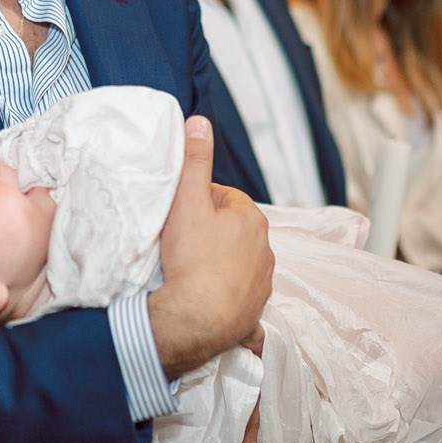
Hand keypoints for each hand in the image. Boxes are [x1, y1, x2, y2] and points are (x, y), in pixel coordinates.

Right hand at [149, 116, 273, 373]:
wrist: (194, 320)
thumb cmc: (191, 259)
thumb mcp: (186, 201)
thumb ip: (194, 160)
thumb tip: (200, 122)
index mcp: (251, 219)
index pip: (224, 198)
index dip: (197, 202)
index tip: (176, 214)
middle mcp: (265, 250)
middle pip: (231, 232)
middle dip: (209, 233)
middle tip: (178, 242)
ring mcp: (260, 284)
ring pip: (237, 265)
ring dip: (217, 265)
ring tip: (187, 272)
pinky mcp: (252, 314)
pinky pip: (240, 300)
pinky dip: (228, 300)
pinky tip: (210, 303)